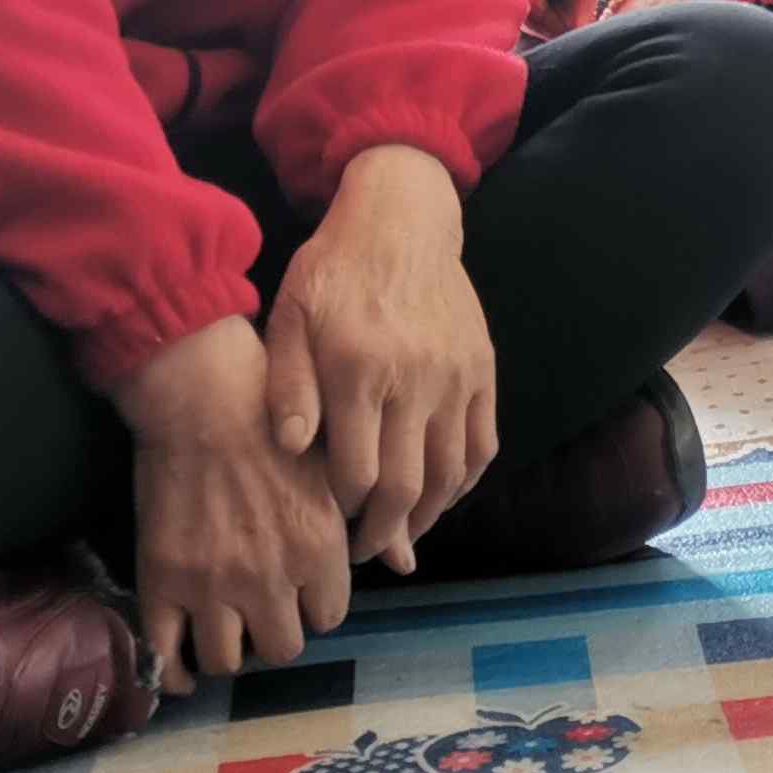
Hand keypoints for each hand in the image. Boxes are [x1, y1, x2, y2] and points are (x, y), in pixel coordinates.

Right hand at [115, 318, 354, 693]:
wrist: (203, 395)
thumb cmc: (278, 417)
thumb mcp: (337, 467)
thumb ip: (372, 522)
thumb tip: (406, 565)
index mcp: (320, 550)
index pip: (328, 616)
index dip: (313, 605)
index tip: (298, 589)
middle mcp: (272, 578)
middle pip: (282, 648)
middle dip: (274, 631)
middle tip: (260, 608)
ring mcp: (214, 585)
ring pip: (227, 661)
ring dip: (228, 649)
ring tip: (222, 627)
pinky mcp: (163, 582)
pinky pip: (165, 655)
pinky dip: (172, 672)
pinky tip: (179, 665)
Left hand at [262, 146, 499, 570]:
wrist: (402, 218)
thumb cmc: (334, 270)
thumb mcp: (291, 315)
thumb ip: (289, 384)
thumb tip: (293, 449)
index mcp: (360, 369)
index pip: (357, 474)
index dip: (344, 515)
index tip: (328, 533)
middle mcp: (415, 378)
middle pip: (408, 486)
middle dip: (384, 532)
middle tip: (364, 553)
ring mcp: (457, 376)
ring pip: (451, 473)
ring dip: (427, 516)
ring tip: (402, 536)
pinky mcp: (483, 370)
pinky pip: (482, 444)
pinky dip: (464, 480)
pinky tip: (441, 495)